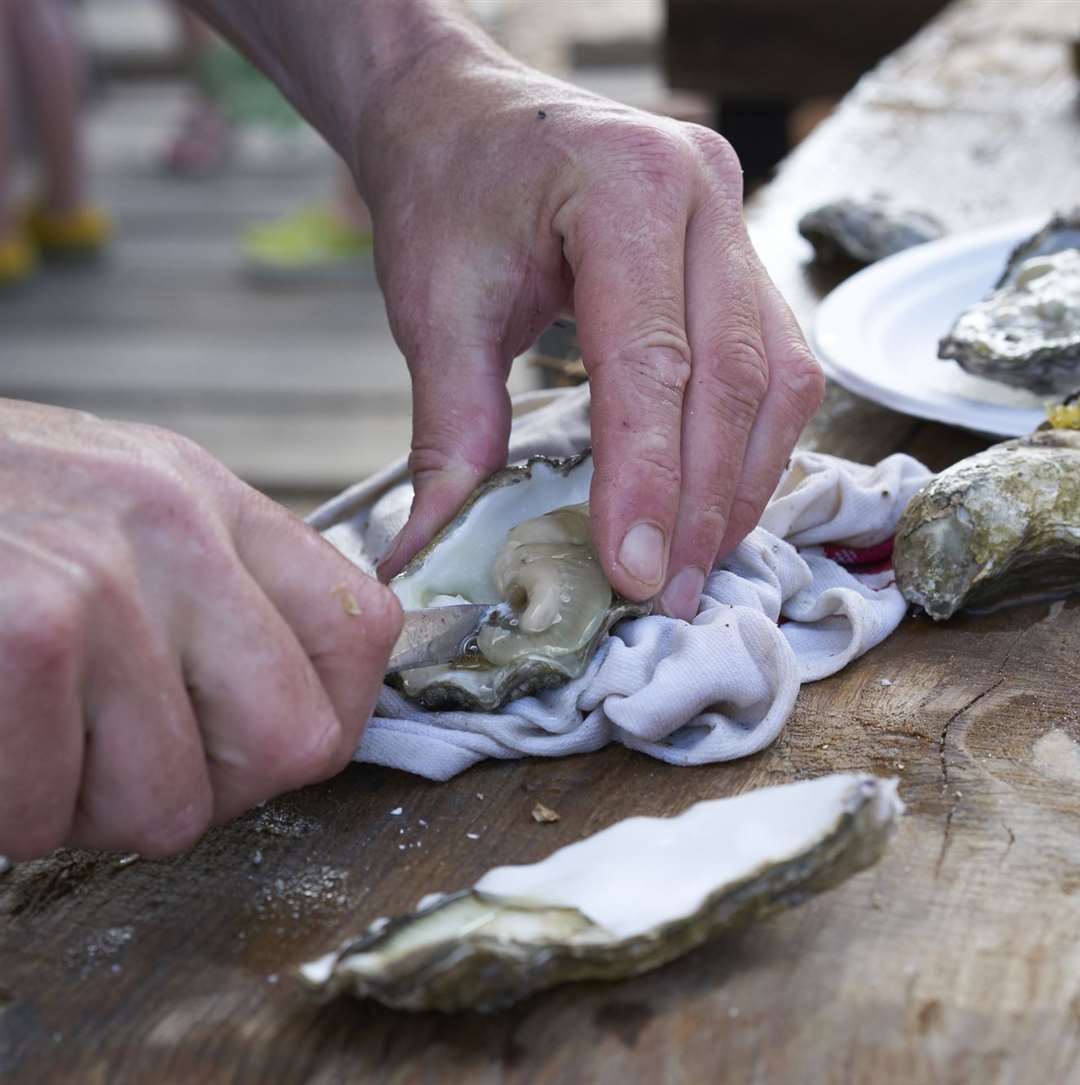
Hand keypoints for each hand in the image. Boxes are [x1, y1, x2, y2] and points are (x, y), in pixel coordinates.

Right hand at [0, 400, 400, 859]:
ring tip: (35, 742)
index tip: (255, 742)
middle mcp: (170, 531)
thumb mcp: (114, 503)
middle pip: (291, 744)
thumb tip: (304, 700)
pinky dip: (10, 810)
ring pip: (168, 806)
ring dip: (89, 810)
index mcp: (207, 500)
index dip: (325, 717)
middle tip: (128, 764)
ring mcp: (95, 584)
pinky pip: (49, 813)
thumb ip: (216, 590)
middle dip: (211, 788)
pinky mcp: (21, 639)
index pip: (361, 635)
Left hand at [362, 48, 824, 617]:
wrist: (464, 114)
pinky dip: (749, 442)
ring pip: (777, 376)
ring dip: (741, 480)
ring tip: (698, 562)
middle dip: (705, 500)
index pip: (653, 360)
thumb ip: (449, 426)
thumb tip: (432, 543)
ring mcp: (735, 221)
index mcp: (627, 187)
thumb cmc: (446, 192)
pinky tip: (717, 498)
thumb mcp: (434, 304)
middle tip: (672, 593)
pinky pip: (773, 362)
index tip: (632, 571)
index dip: (649, 476)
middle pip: (735, 377)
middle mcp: (706, 195)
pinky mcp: (737, 255)